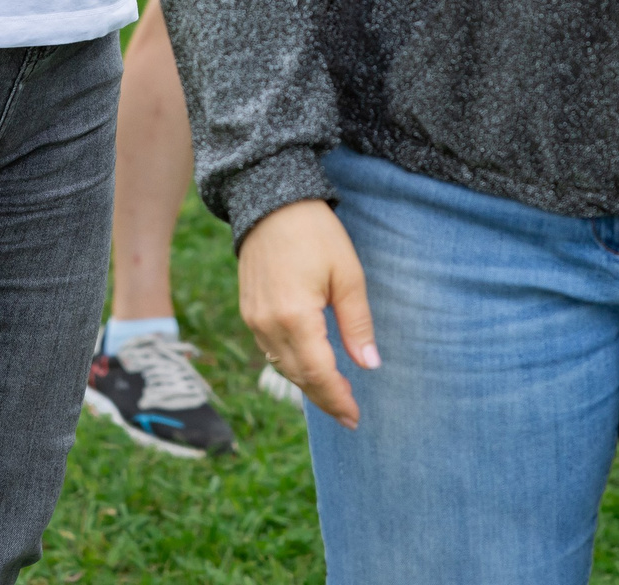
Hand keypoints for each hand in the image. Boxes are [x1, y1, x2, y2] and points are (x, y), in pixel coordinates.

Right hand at [238, 199, 377, 428]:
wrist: (270, 201)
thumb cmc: (315, 233)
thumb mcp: (348, 275)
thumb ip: (357, 324)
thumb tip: (370, 365)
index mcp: (295, 317)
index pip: (318, 373)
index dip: (337, 399)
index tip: (355, 417)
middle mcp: (267, 324)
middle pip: (298, 376)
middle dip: (324, 398)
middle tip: (349, 415)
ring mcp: (253, 318)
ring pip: (281, 366)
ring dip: (307, 384)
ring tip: (334, 394)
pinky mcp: (248, 311)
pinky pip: (270, 350)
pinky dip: (291, 364)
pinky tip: (309, 366)